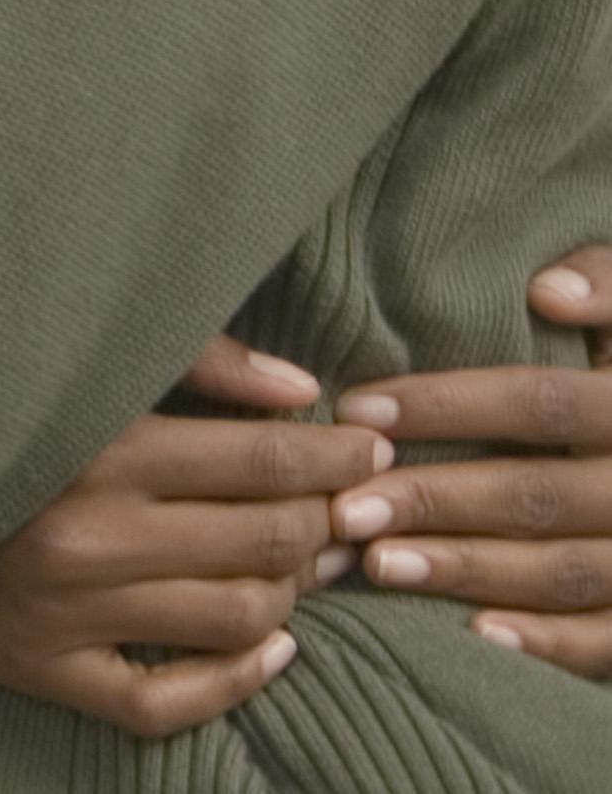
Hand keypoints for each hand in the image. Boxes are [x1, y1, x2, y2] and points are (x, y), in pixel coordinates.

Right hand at [0, 337, 377, 734]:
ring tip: (303, 562)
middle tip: (344, 505)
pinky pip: (168, 699)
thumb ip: (191, 362)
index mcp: (94, 450)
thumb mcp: (74, 368)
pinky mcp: (43, 671)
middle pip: (267, 541)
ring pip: (239, 618)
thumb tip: (301, 391)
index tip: (368, 444)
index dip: (337, 457)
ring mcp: (66, 615)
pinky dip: (238, 680)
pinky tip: (271, 650)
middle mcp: (85, 538)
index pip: (265, 463)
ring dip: (295, 592)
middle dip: (327, 519)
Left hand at [335, 245, 611, 674]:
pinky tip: (474, 633)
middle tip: (344, 508)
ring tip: (377, 564)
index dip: (450, 407)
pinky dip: (548, 643)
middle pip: (538, 495)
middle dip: (438, 501)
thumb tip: (548, 292)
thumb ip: (608, 285)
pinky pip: (608, 639)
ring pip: (564, 570)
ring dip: (468, 569)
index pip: (542, 403)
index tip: (357, 412)